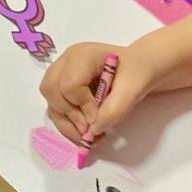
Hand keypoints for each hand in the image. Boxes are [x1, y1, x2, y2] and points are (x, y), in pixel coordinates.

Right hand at [39, 41, 155, 142]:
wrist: (140, 70)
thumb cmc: (137, 73)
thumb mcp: (133, 90)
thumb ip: (114, 110)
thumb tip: (93, 130)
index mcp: (83, 55)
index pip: (70, 83)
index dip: (83, 105)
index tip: (99, 117)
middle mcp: (67, 62)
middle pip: (51, 90)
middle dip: (70, 115)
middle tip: (90, 129)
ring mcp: (62, 74)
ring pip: (51, 103)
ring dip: (68, 124)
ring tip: (90, 136)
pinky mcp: (62, 89)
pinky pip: (56, 110)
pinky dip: (68, 125)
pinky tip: (86, 132)